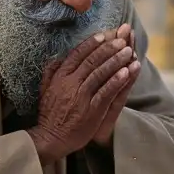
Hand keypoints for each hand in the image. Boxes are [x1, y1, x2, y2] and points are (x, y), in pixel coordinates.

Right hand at [29, 31, 138, 162]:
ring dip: (116, 60)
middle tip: (122, 39)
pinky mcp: (92, 110)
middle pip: (92, 61)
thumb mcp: (45, 90)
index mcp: (60, 77)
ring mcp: (82, 97)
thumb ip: (51, 72)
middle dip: (109, 48)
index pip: (77, 54)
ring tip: (129, 51)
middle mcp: (70, 84)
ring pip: (101, 73)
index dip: (92, 43)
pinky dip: (117, 80)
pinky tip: (128, 71)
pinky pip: (106, 92)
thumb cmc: (50, 114)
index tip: (104, 34)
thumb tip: (59, 56)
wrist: (50, 139)